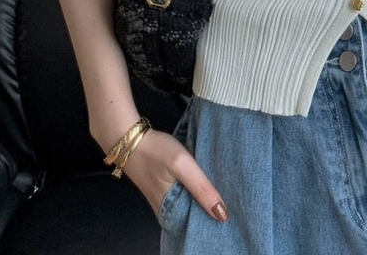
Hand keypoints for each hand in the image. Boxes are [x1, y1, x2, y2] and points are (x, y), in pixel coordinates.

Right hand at [110, 127, 229, 223]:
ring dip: (205, 201)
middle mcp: (167, 211)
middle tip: (236, 205)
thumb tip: (222, 214)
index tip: (234, 218)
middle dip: (213, 212)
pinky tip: (210, 185)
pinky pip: (185, 196)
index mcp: (170, 212)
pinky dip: (196, 192)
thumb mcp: (182, 165)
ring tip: (229, 195)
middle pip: (195, 217)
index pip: (197, 226)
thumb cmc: (156, 151)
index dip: (215, 223)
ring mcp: (165, 200)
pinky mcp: (165, 189)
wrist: (130, 139)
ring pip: (190, 206)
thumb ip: (201, 188)